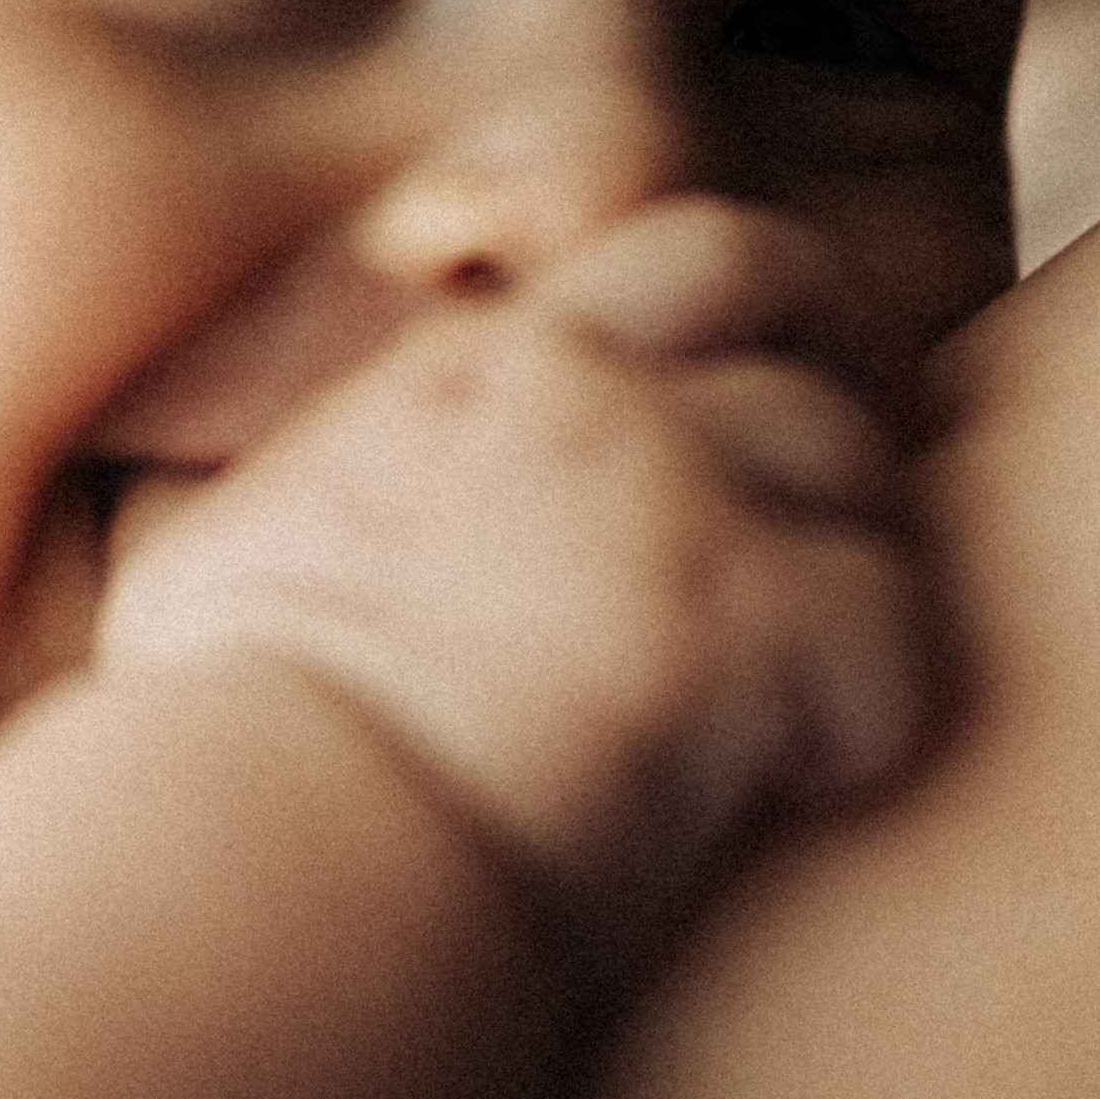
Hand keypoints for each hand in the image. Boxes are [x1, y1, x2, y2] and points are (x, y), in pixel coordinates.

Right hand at [95, 197, 927, 961]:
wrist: (267, 841)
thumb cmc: (212, 749)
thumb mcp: (205, 576)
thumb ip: (281, 516)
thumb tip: (224, 544)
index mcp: (463, 373)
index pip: (650, 258)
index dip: (729, 327)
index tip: (747, 411)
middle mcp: (577, 391)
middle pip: (777, 273)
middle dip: (841, 361)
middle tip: (844, 499)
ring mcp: (666, 487)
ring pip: (854, 460)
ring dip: (859, 563)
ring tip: (820, 684)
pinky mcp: (739, 614)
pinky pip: (894, 623)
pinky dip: (878, 704)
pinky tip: (821, 777)